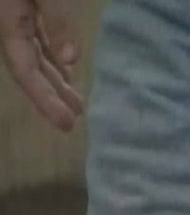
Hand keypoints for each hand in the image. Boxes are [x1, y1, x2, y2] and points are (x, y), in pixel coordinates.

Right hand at [0, 0, 82, 130]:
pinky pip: (37, 38)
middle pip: (29, 68)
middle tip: (70, 122)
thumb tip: (70, 60)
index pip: (25, 70)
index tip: (66, 123)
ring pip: (35, 55)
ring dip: (54, 80)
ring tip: (74, 103)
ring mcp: (16, 18)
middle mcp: (9, 25)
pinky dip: (51, 56)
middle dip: (50, 96)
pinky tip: (65, 70)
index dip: (44, 100)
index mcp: (8, 23)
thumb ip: (56, 19)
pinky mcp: (24, 8)